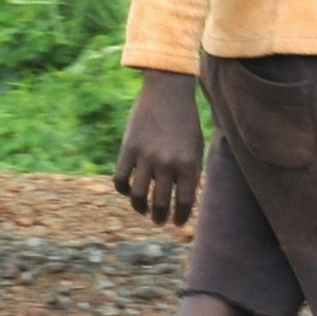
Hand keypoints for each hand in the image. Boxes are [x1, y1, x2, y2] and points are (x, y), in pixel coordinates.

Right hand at [115, 70, 203, 224]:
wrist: (168, 92)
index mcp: (189, 164)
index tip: (177, 223)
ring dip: (140, 208)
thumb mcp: (195, 147)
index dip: (180, 216)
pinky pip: (120, 179)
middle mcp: (167, 164)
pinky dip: (123, 190)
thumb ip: (191, 172)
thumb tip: (185, 199)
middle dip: (160, 217)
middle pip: (160, 203)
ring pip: (138, 196)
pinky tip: (128, 191)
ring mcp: (146, 157)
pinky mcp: (128, 149)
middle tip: (159, 220)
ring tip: (144, 210)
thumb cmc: (186, 121)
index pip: (184, 201)